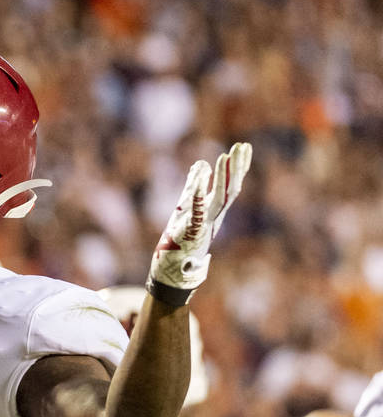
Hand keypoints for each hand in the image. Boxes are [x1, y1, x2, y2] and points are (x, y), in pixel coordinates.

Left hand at [147, 142, 251, 304]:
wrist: (172, 270)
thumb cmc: (179, 241)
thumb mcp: (186, 208)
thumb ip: (193, 186)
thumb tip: (201, 164)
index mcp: (214, 212)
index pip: (231, 186)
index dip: (238, 167)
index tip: (244, 147)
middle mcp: (213, 217)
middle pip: (231, 189)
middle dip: (238, 168)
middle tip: (243, 146)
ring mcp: (205, 224)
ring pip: (221, 198)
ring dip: (224, 177)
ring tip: (227, 155)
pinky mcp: (192, 230)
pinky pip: (198, 209)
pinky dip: (201, 192)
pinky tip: (203, 175)